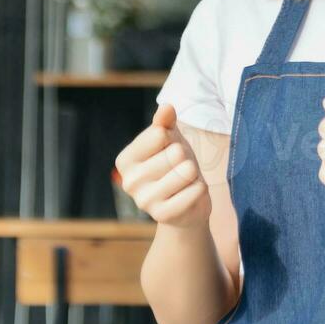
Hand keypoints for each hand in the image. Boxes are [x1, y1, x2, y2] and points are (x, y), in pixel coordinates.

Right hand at [115, 104, 210, 228]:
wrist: (186, 203)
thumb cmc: (175, 165)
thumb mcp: (171, 139)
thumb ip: (165, 122)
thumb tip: (166, 107)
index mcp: (125, 160)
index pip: (160, 134)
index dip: (173, 139)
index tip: (169, 151)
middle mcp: (129, 181)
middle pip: (174, 153)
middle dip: (185, 158)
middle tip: (180, 169)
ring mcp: (144, 201)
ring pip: (186, 171)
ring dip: (193, 174)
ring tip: (186, 181)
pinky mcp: (163, 216)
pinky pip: (195, 191)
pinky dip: (199, 189)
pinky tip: (191, 194)